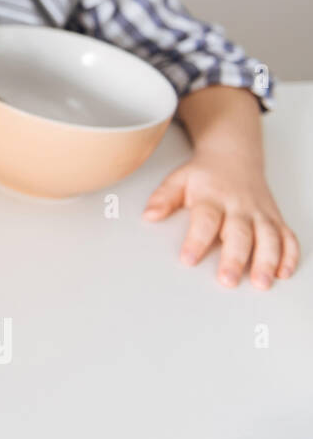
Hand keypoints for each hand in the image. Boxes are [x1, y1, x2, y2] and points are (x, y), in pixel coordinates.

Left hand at [142, 148, 299, 288]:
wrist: (234, 155)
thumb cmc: (204, 174)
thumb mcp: (178, 180)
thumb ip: (164, 198)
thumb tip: (149, 215)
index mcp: (212, 197)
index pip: (205, 220)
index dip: (196, 240)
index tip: (188, 260)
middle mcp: (239, 206)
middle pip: (239, 233)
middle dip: (235, 258)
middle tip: (228, 280)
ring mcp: (260, 212)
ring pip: (268, 237)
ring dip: (267, 260)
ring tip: (261, 283)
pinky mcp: (275, 218)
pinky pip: (287, 236)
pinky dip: (290, 254)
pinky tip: (284, 273)